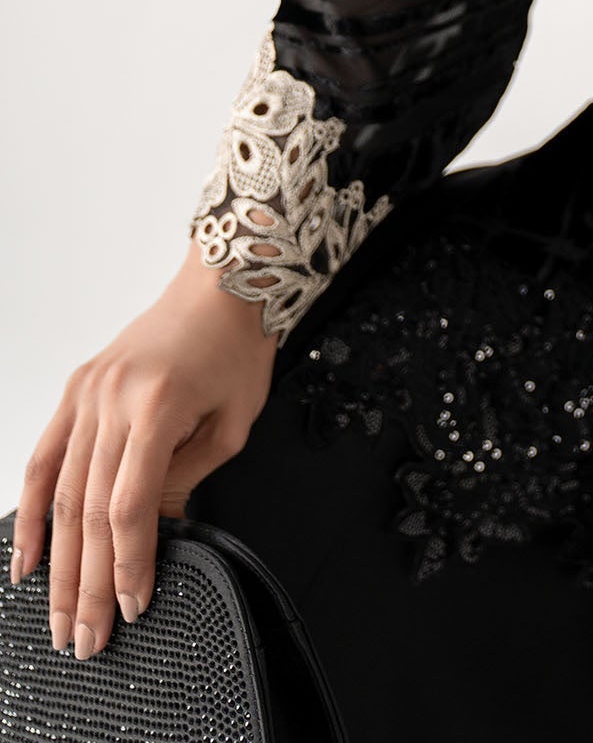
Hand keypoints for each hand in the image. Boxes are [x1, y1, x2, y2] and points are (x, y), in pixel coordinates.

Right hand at [11, 242, 275, 658]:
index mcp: (155, 408)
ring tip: (57, 619)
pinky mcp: (76, 389)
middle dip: (86, 584)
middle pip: (87, 511)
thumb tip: (152, 537)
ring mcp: (86, 394)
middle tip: (85, 640)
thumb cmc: (236, 347)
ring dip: (56, 565)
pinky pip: (42, 458)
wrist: (221, 281)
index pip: (128, 507)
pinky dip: (28, 511)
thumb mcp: (232, 423)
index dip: (128, 564)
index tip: (134, 608)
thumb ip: (186, 480)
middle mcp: (110, 401)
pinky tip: (26, 559)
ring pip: (59, 494)